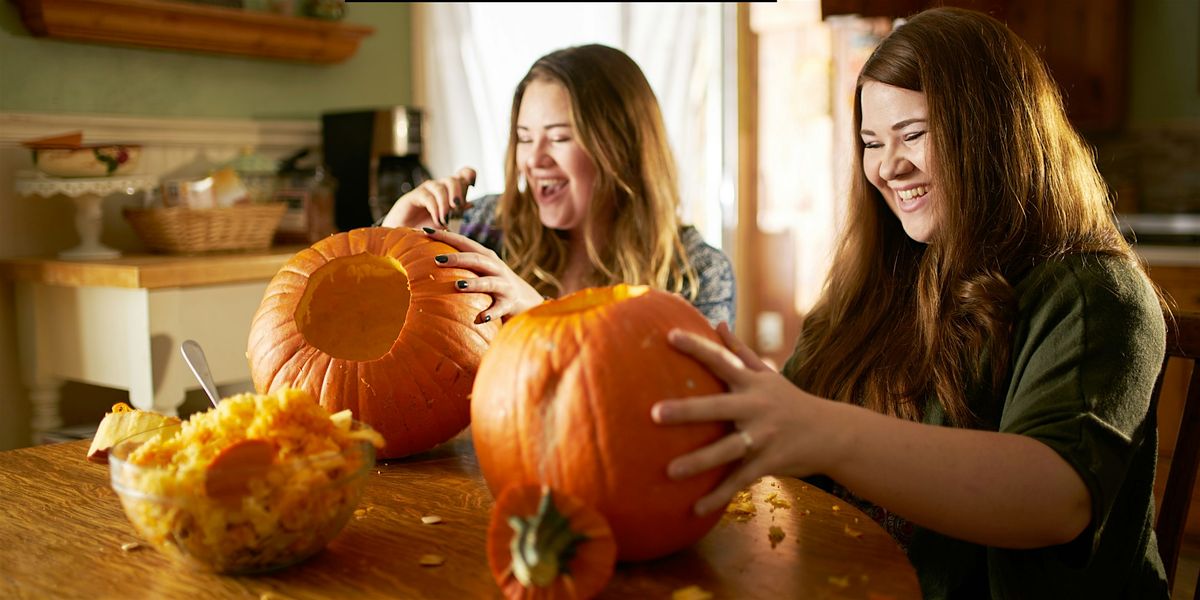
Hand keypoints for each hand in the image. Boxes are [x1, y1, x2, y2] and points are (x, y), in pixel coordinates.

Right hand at [381, 166, 475, 228]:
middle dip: (458, 193)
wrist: (405, 233)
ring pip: (441, 187)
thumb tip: (471, 204)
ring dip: (445, 205)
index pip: (463, 174)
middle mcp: (440, 186)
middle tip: (457, 209)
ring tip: (445, 220)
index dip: (469, 175)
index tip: (473, 186)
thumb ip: (458, 212)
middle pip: (454, 179)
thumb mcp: (446, 221)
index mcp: (451, 191)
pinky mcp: (415, 195)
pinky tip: (437, 220)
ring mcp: (427, 189)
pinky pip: (429, 197)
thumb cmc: (426, 226)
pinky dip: (435, 209)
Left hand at [421, 227, 545, 322]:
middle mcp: (496, 268)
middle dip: (458, 259)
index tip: (425, 231)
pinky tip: (479, 319)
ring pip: (489, 283)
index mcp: (486, 257)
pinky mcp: (509, 303)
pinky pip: (499, 309)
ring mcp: (504, 286)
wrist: (526, 300)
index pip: (464, 242)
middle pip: (476, 259)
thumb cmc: (493, 282)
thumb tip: (429, 256)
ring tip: (458, 286)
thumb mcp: (481, 269)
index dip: (446, 236)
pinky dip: (490, 313)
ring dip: (474, 284)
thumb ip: (462, 262)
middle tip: (437, 260)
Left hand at [651, 322, 837, 515]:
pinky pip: (741, 480)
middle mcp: (756, 407)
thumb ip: (740, 351)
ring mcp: (764, 436)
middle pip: (717, 407)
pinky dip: (719, 495)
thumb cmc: (790, 401)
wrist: (832, 433)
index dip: (696, 347)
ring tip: (669, 471)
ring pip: (727, 450)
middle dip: (687, 411)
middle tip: (654, 414)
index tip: (668, 336)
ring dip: (698, 462)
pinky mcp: (770, 462)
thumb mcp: (768, 375)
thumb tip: (716, 322)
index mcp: (752, 383)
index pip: (721, 360)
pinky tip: (695, 508)